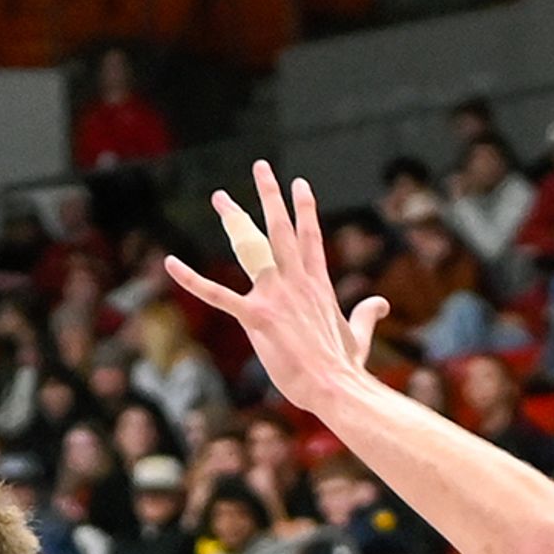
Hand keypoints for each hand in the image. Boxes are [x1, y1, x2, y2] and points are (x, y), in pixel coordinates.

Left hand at [162, 164, 386, 418]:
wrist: (336, 387)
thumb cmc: (345, 368)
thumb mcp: (359, 336)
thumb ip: (366, 314)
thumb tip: (381, 303)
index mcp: (317, 285)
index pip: (310, 238)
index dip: (305, 209)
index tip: (299, 184)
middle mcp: (296, 281)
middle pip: (281, 229)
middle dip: (270, 195)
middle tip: (260, 167)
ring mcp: (276, 296)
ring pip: (252, 248)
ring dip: (236, 219)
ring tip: (221, 196)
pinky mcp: (257, 317)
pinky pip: (217, 294)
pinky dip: (192, 279)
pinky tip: (171, 263)